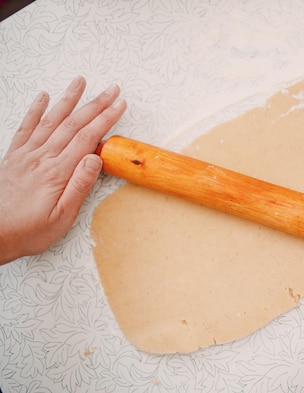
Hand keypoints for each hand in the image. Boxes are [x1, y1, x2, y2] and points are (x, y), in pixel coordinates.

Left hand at [0, 77, 125, 263]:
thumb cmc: (29, 230)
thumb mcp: (63, 216)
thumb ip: (80, 185)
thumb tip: (95, 159)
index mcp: (57, 172)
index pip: (87, 138)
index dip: (105, 119)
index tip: (119, 105)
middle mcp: (42, 158)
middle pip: (73, 124)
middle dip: (95, 104)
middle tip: (111, 90)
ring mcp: (26, 155)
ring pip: (51, 120)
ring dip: (67, 99)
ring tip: (79, 82)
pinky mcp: (14, 157)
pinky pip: (26, 127)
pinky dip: (35, 110)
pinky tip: (43, 97)